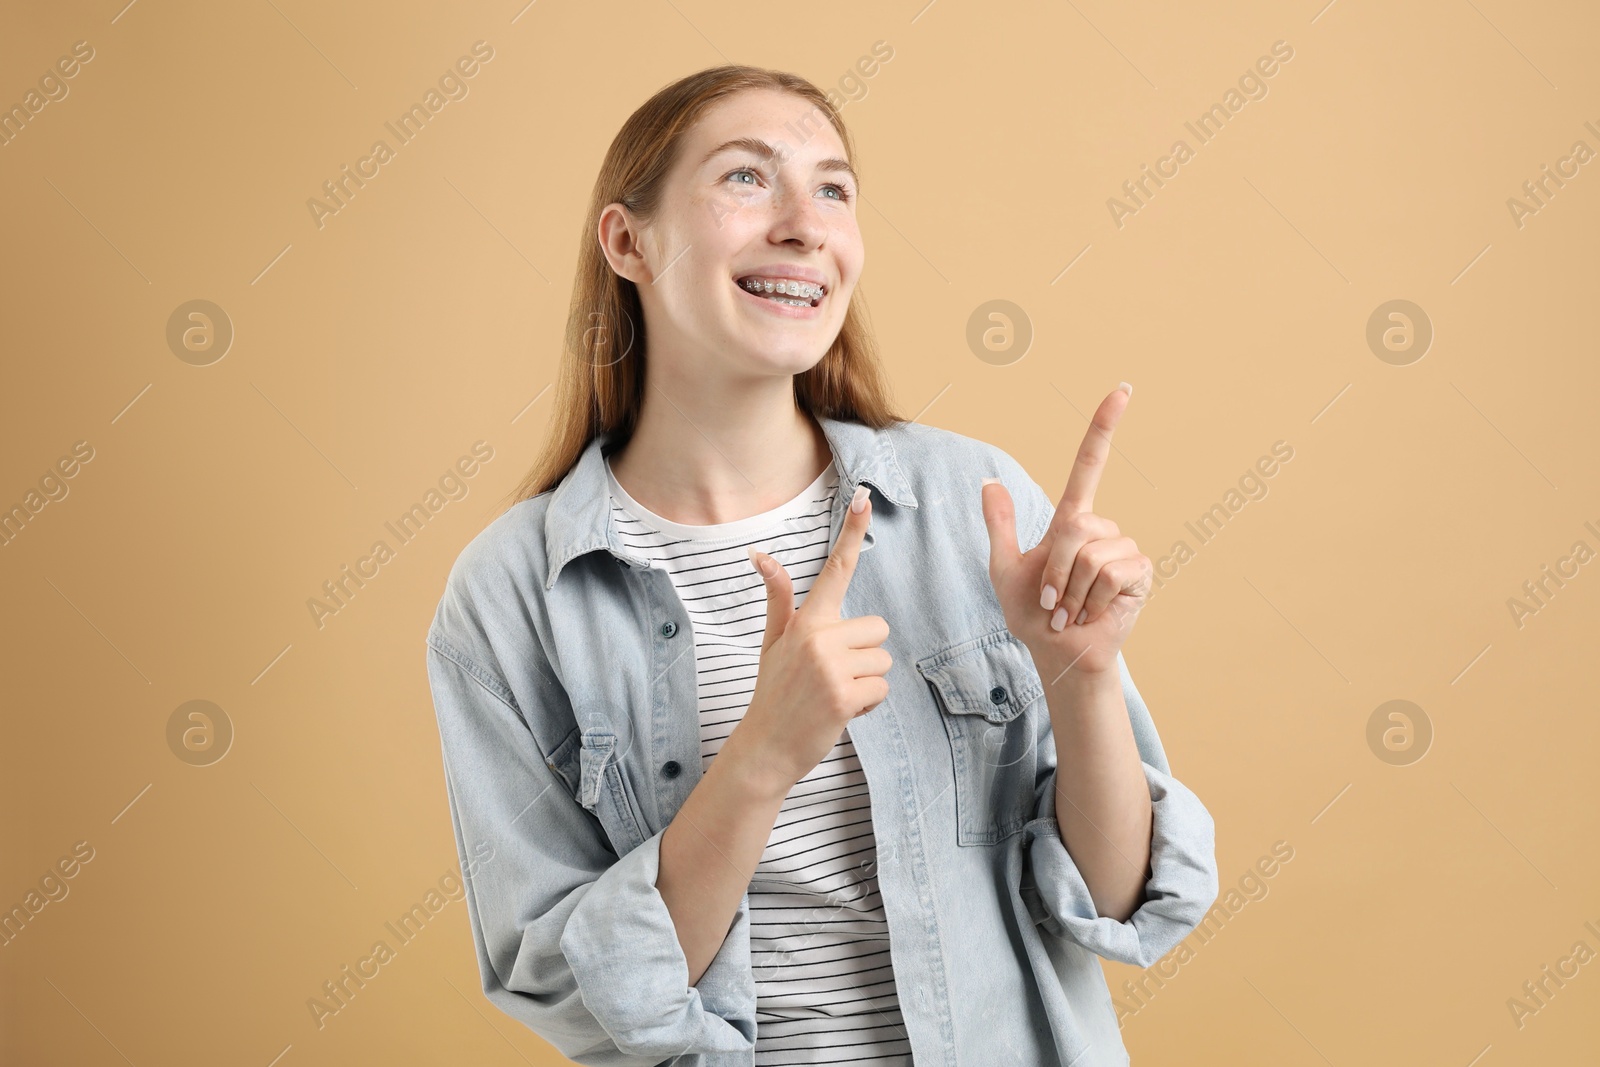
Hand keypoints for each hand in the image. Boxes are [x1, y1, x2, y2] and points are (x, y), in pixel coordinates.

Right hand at [721, 485, 891, 800]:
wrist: (766, 747)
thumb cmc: (774, 692)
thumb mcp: (773, 641)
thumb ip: (780, 599)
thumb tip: (760, 555)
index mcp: (805, 621)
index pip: (834, 569)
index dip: (850, 532)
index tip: (863, 497)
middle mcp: (818, 637)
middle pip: (877, 629)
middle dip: (864, 654)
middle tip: (833, 675)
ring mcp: (831, 666)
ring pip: (882, 660)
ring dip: (867, 681)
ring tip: (834, 694)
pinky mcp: (843, 695)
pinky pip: (880, 688)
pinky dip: (867, 703)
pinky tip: (840, 711)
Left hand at [981, 384, 1151, 678]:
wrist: (1056, 652)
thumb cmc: (1032, 613)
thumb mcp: (1004, 567)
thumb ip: (1000, 525)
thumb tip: (988, 481)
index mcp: (1073, 520)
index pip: (1090, 464)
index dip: (1104, 427)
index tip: (1122, 390)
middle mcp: (1102, 529)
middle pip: (1075, 527)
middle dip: (1054, 568)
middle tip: (1052, 599)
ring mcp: (1124, 550)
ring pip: (1090, 554)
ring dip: (1070, 590)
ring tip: (1071, 608)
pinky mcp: (1140, 573)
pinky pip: (1109, 573)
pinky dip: (1089, 599)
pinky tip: (1091, 612)